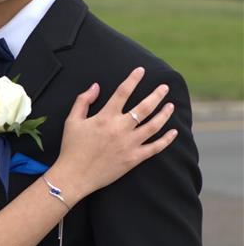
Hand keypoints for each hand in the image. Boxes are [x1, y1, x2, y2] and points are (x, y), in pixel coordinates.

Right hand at [54, 67, 176, 203]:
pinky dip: (166, 140)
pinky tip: (173, 132)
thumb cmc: (71, 148)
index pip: (123, 92)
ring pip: (154, 125)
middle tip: (165, 87)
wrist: (74, 176)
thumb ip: (83, 101)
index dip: (133, 79)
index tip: (141, 70)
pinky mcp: (133, 158)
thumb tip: (96, 86)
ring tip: (171, 106)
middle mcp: (120, 128)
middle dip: (157, 95)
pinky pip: (155, 148)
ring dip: (164, 114)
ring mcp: (129, 144)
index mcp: (105, 117)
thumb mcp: (72, 121)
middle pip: (145, 107)